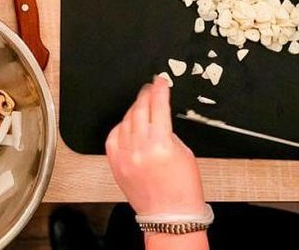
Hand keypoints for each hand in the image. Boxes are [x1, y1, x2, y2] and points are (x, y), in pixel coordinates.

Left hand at [105, 77, 205, 215]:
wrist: (170, 216)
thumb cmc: (182, 190)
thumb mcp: (185, 153)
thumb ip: (169, 132)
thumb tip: (159, 115)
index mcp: (161, 145)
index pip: (158, 106)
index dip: (159, 89)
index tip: (160, 81)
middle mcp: (140, 149)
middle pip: (139, 110)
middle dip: (145, 95)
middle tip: (149, 89)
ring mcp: (125, 157)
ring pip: (125, 121)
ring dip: (134, 110)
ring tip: (141, 106)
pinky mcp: (116, 164)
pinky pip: (113, 137)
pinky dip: (120, 127)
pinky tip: (127, 124)